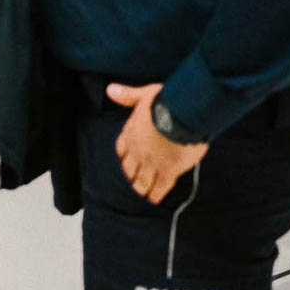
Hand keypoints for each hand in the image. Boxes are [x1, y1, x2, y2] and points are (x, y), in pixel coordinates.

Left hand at [107, 83, 208, 203]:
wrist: (179, 116)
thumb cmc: (163, 102)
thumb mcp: (143, 95)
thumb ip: (127, 95)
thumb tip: (111, 90)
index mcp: (132, 132)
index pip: (122, 148)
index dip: (122, 156)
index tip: (122, 162)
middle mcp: (138, 150)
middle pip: (129, 167)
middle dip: (129, 175)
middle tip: (130, 184)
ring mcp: (152, 162)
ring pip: (142, 179)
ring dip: (140, 188)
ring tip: (140, 195)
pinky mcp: (168, 171)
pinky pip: (160, 186)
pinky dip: (156, 194)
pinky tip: (154, 200)